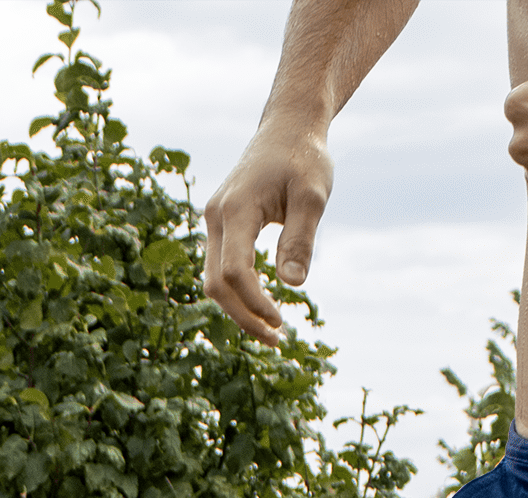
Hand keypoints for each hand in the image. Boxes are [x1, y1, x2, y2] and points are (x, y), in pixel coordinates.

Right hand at [202, 120, 334, 343]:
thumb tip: (292, 285)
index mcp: (236, 209)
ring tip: (272, 330)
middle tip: (276, 340)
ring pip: (214, 279)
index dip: (255, 304)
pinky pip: (220, 267)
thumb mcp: (313, 196)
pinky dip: (238, 292)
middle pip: (216, 283)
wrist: (287, 128)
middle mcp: (215, 216)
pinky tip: (261, 306)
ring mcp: (214, 220)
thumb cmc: (304, 158)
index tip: (281, 323)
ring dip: (239, 309)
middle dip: (243, 317)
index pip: (235, 271)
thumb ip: (300, 239)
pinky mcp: (220, 224)